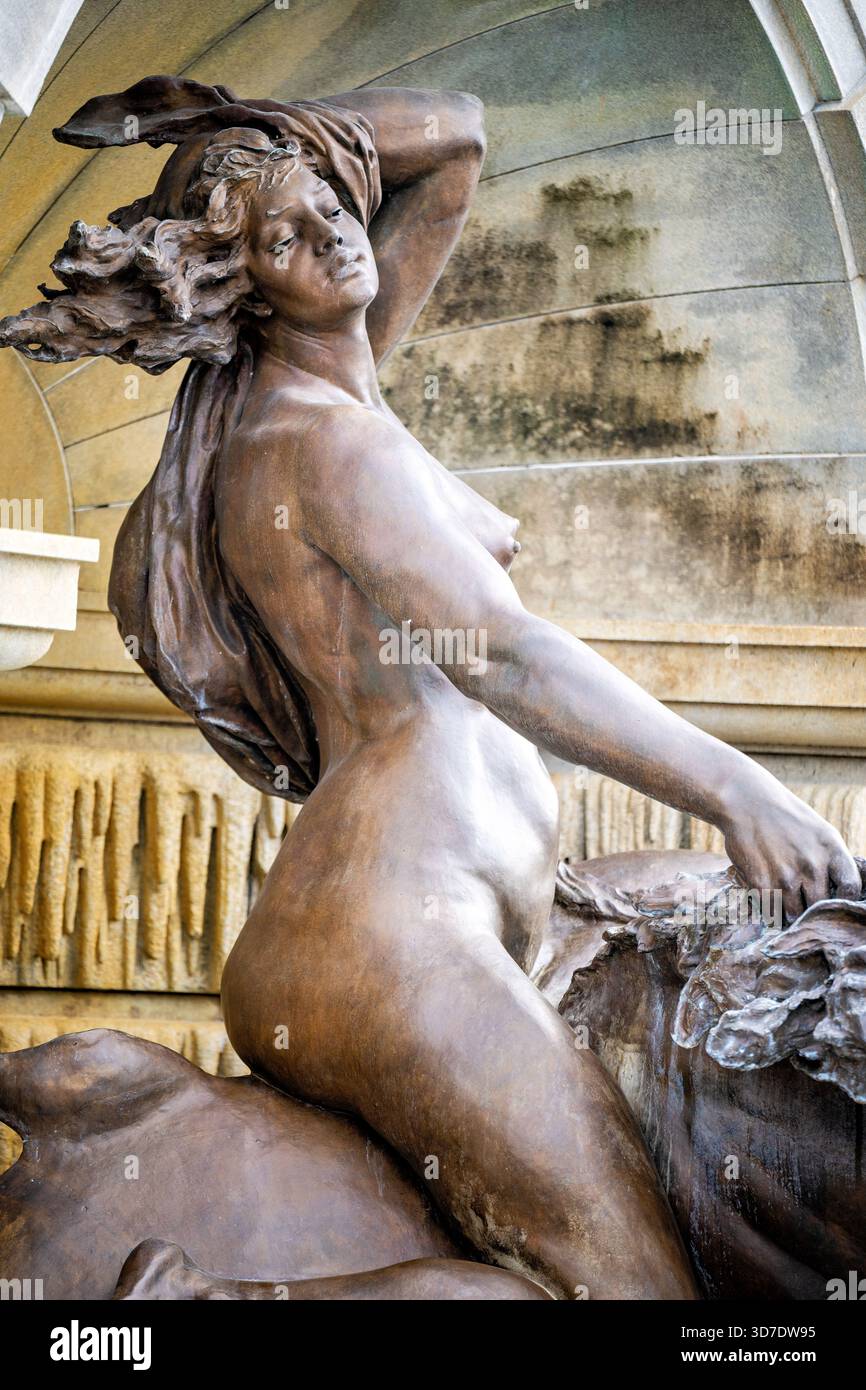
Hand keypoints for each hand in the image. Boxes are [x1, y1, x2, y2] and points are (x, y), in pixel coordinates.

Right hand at [717, 773, 861, 922]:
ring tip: (782, 900)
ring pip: (795, 914)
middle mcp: (812, 864)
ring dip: (789, 912)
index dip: (844, 899)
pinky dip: (769, 910)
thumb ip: (830, 862)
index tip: (833, 899)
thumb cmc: (783, 817)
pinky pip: (771, 912)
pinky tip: (766, 896)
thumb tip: (836, 894)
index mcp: (831, 848)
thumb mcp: (818, 832)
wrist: (745, 802)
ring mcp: (786, 876)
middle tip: (800, 902)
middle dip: (810, 907)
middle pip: (819, 905)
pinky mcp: (761, 884)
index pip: (851, 888)